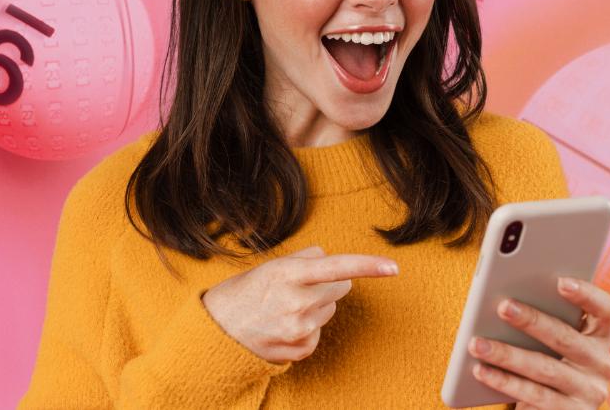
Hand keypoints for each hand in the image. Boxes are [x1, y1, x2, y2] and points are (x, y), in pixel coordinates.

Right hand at [202, 245, 398, 363]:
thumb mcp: (270, 266)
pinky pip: (319, 332)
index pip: (338, 266)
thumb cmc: (244, 293)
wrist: (216, 333)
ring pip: (330, 310)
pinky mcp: (300, 350)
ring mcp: (300, 330)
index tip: (393, 267)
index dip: (369, 266)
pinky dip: (307, 328)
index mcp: (288, 274)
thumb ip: (304, 259)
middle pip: (342, 287)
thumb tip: (329, 259)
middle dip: (329, 284)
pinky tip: (284, 326)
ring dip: (316, 306)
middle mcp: (297, 302)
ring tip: (285, 308)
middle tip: (300, 286)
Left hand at [467, 277, 609, 408]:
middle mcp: (601, 362)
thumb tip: (508, 301)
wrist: (554, 408)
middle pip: (566, 337)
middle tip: (502, 307)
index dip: (586, 294)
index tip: (560, 281)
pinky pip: (534, 395)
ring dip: (507, 354)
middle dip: (531, 320)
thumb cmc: (550, 360)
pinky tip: (481, 370)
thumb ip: (546, 319)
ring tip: (477, 344)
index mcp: (601, 335)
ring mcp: (589, 391)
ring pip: (544, 368)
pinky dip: (504, 381)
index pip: (605, 309)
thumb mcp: (555, 341)